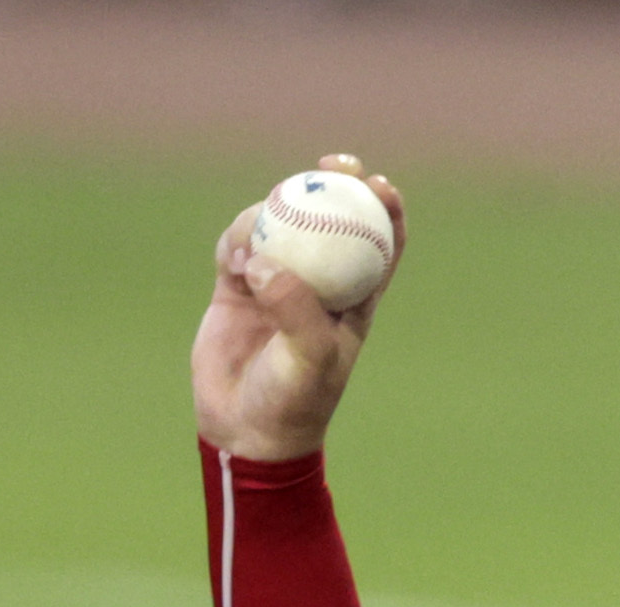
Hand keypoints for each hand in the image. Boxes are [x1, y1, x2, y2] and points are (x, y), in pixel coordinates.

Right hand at [192, 154, 406, 460]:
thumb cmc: (295, 401)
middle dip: (333, 183)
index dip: (386, 209)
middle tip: (330, 163)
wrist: (245, 429)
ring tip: (253, 253)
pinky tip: (233, 261)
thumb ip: (297, 311)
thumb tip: (269, 263)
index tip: (379, 183)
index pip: (382, 245)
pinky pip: (236, 244)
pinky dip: (235, 240)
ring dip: (269, 218)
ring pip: (278, 224)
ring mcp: (276, 280)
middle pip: (331, 219)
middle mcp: (319, 284)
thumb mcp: (311, 359)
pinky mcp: (236, 286)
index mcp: (356, 300)